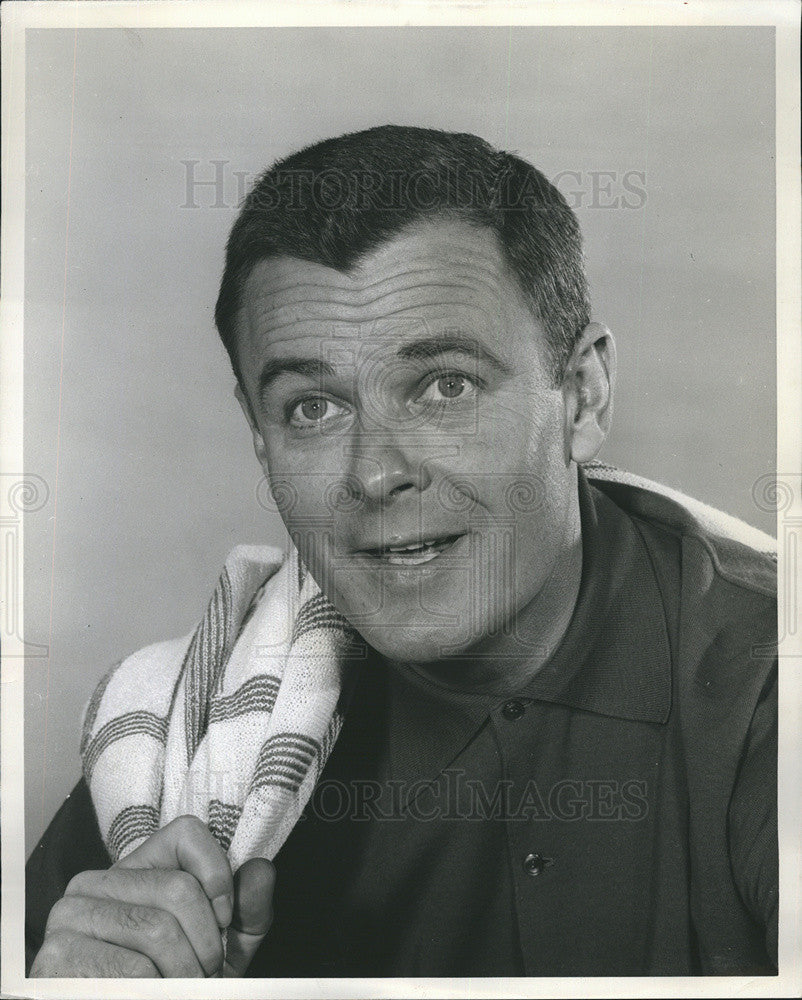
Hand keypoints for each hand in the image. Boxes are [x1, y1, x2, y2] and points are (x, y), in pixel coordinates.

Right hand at [30, 815, 274, 977]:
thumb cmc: (181, 979)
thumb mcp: (227, 943)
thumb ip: (250, 907)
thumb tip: (260, 868)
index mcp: (137, 866)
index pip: (187, 832)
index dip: (218, 875)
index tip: (226, 919)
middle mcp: (96, 880)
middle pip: (178, 889)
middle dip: (207, 943)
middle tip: (206, 972)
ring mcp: (70, 915)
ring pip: (157, 929)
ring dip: (186, 974)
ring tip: (184, 987)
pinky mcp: (56, 956)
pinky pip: (131, 969)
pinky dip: (159, 990)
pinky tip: (154, 995)